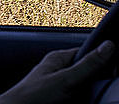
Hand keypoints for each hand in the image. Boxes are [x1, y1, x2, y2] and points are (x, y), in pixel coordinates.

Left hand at [0, 40, 114, 103]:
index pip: (86, 53)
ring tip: (82, 97)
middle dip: (94, 80)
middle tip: (93, 88)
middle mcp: (58, 70)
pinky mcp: (58, 98)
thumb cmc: (34, 96)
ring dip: (87, 93)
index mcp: (58, 58)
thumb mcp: (66, 79)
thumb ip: (87, 65)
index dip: (101, 61)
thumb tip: (108, 46)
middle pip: (86, 72)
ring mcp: (58, 84)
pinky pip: (76, 96)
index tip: (112, 69)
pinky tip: (80, 101)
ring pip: (83, 87)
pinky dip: (80, 99)